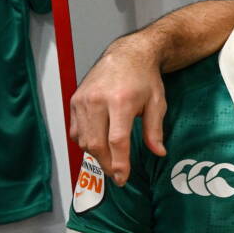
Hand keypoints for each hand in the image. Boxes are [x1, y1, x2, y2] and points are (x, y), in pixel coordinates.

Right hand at [69, 38, 166, 185]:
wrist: (128, 54)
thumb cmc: (144, 78)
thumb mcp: (157, 103)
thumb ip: (154, 130)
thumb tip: (158, 153)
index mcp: (120, 102)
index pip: (116, 141)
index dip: (119, 163)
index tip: (123, 178)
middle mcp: (98, 100)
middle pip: (97, 144)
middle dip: (107, 164)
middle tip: (117, 175)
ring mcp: (83, 100)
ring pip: (84, 139)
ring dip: (96, 155)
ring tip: (110, 162)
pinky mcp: (75, 100)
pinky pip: (75, 130)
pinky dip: (85, 142)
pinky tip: (98, 145)